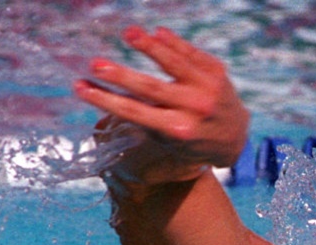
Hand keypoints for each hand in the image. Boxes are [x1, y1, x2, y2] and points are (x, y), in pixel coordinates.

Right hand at [74, 26, 249, 187]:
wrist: (236, 136)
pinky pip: (190, 52)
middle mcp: (194, 110)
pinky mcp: (216, 71)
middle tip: (95, 64)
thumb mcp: (169, 140)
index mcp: (178, 131)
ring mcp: (208, 88)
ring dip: (149, 47)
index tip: (80, 87)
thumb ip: (145, 121)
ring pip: (174, 64)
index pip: (135, 113)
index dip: (106, 100)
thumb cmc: (192, 140)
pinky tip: (155, 32)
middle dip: (121, 76)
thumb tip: (109, 99)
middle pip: (151, 89)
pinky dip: (172, 42)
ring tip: (128, 33)